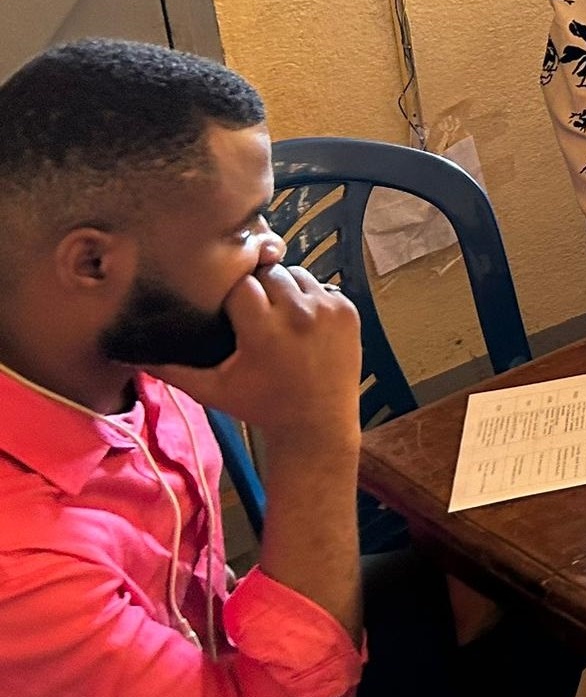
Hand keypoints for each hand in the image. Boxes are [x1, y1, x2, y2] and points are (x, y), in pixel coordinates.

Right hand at [150, 264, 361, 448]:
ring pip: (294, 274)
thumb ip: (169, 368)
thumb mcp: (211, 389)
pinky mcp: (349, 310)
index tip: (222, 300)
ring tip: (270, 310)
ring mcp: (328, 308)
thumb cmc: (260, 406)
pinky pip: (320, 285)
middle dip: (254, 284)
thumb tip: (125, 352)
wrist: (318, 424)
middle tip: (245, 304)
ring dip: (281, 288)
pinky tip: (296, 318)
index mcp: (263, 330)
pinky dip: (306, 296)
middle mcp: (299, 313)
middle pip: (266, 272)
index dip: (227, 289)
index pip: (238, 283)